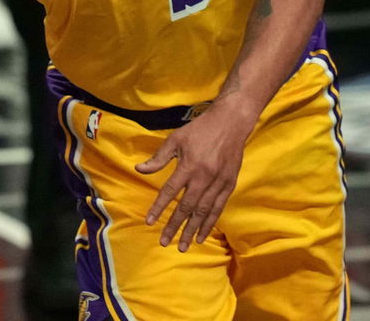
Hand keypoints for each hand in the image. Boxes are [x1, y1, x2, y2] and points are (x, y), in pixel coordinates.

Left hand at [135, 104, 250, 250]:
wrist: (231, 123)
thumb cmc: (199, 130)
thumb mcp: (175, 139)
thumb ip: (158, 158)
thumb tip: (139, 170)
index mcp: (189, 167)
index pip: (170, 192)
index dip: (159, 208)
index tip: (150, 222)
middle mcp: (204, 178)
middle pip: (187, 208)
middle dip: (175, 226)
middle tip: (165, 242)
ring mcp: (219, 183)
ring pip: (204, 212)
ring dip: (193, 230)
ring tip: (184, 245)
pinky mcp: (230, 185)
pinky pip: (218, 208)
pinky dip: (210, 223)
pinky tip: (203, 234)